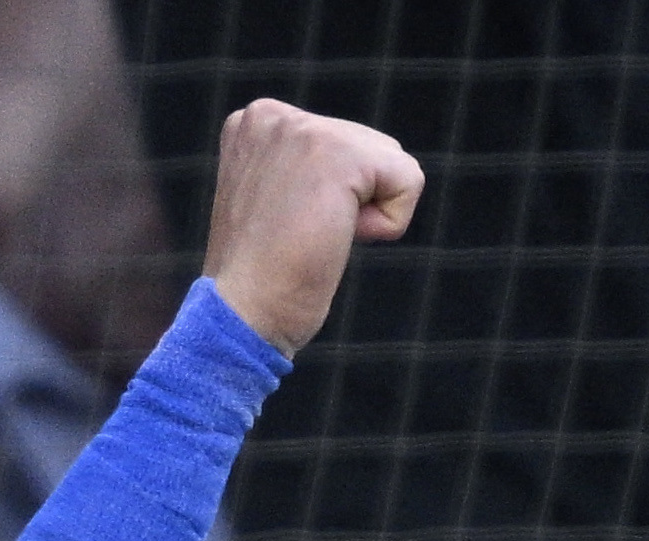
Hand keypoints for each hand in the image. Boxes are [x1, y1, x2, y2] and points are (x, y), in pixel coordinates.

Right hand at [197, 100, 422, 360]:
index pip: (342, 142)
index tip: (281, 226)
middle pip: (371, 148)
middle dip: (350, 202)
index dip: (328, 197)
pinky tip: (334, 238)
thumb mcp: (270, 201)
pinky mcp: (341, 154)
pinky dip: (387, 225)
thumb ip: (301, 167)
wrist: (239, 316)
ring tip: (311, 237)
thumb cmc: (256, 280)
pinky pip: (409, 182)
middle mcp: (274, 115)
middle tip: (296, 237)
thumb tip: (348, 174)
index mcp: (255, 122)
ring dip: (365, 215)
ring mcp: (305, 130)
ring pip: (392, 164)